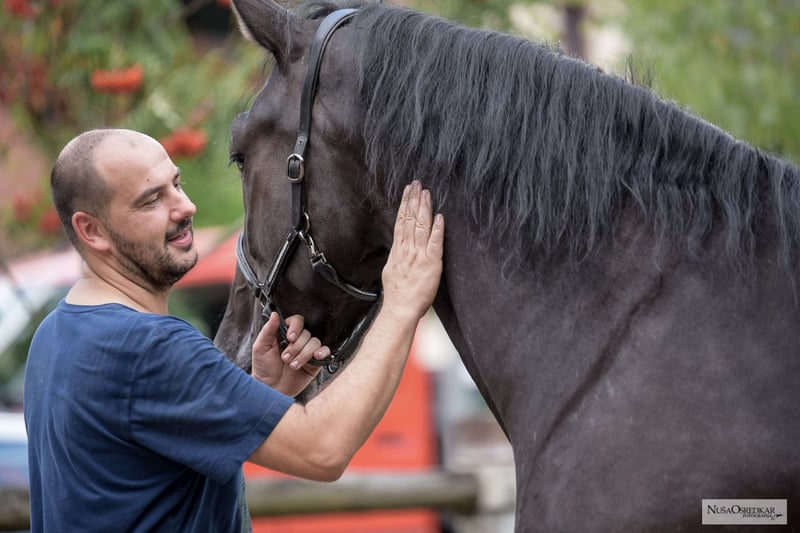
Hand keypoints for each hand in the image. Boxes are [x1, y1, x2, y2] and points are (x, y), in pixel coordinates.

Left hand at [251, 313, 330, 396]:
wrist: (270, 388)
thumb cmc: (263, 367)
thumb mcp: (261, 346)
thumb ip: (268, 330)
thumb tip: (274, 314)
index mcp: (285, 333)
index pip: (297, 321)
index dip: (295, 328)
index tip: (290, 338)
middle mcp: (298, 341)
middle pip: (306, 333)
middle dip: (296, 347)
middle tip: (285, 358)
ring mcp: (307, 351)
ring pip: (315, 342)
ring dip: (303, 354)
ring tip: (293, 365)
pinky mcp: (315, 362)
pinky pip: (325, 351)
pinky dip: (322, 352)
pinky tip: (315, 357)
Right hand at [381, 180, 444, 319]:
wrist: (400, 308)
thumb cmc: (397, 294)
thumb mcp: (391, 270)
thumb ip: (397, 256)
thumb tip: (398, 247)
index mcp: (398, 250)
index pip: (401, 221)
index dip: (405, 204)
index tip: (407, 191)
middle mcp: (408, 249)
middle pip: (410, 219)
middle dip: (413, 199)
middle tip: (417, 183)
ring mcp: (419, 255)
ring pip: (421, 226)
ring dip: (424, 208)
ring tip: (426, 193)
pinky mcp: (431, 263)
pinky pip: (435, 242)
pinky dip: (437, 229)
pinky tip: (439, 216)